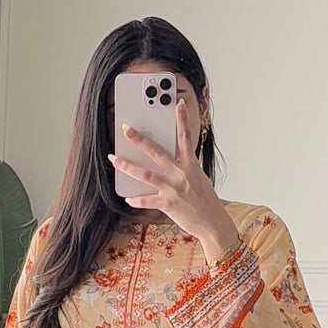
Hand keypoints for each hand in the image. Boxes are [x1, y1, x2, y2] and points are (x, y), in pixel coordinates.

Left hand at [109, 87, 240, 263]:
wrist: (213, 223)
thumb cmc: (206, 201)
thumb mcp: (198, 178)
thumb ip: (183, 168)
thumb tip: (166, 161)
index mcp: (191, 165)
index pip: (185, 137)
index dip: (182, 119)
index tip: (177, 104)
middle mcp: (181, 174)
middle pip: (156, 152)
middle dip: (139, 139)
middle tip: (125, 129)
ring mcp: (173, 189)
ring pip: (145, 174)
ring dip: (127, 166)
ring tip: (114, 159)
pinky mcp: (168, 205)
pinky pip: (146, 200)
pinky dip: (136, 199)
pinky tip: (127, 197)